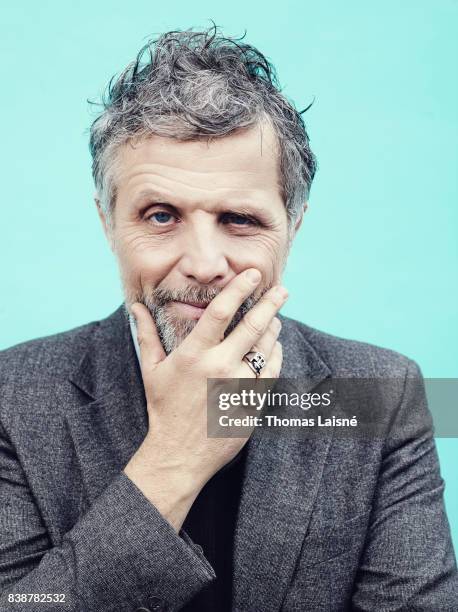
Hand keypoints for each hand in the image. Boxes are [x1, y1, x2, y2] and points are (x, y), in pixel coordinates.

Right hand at [123, 268, 286, 529]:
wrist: (179, 454)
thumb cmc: (163, 409)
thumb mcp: (152, 370)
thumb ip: (147, 334)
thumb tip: (135, 306)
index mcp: (194, 355)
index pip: (220, 312)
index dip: (239, 288)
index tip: (252, 274)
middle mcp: (219, 366)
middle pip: (253, 325)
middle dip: (271, 302)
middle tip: (282, 289)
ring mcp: (239, 385)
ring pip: (266, 347)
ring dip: (273, 327)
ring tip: (275, 317)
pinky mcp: (253, 402)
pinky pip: (272, 370)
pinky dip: (275, 354)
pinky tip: (274, 346)